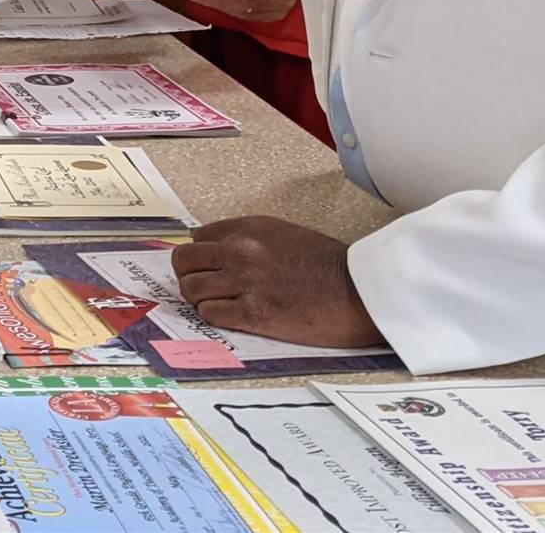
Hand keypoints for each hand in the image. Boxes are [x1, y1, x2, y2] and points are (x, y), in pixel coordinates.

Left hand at [170, 216, 381, 347]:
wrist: (360, 291)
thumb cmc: (330, 267)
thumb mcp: (286, 235)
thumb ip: (252, 240)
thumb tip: (223, 253)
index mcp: (249, 228)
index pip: (198, 237)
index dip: (201, 256)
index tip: (209, 268)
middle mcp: (240, 250)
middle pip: (184, 262)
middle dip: (190, 275)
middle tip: (204, 287)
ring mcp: (244, 281)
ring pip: (191, 289)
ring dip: (200, 299)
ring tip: (219, 305)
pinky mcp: (253, 313)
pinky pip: (209, 313)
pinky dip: (214, 316)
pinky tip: (232, 317)